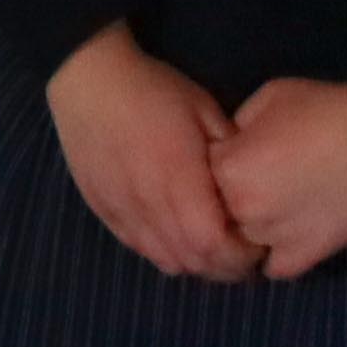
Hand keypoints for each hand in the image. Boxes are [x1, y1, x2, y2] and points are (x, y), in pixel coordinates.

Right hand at [46, 24, 256, 283]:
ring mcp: (123, 211)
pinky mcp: (104, 211)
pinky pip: (140, 248)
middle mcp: (149, 204)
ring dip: (194, 263)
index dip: (239, 256)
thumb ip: (230, 153)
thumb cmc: (154, 89)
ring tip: (211, 249)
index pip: (213, 245)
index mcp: (179, 178)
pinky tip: (176, 235)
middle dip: (224, 267)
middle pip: (192, 261)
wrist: (89, 79)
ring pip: (166, 260)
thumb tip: (250, 185)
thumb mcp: (205, 110)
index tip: (257, 245)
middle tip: (243, 254)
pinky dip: (165, 251)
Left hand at [207, 79, 346, 281]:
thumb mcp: (266, 100)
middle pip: (222, 213)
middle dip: (235, 199)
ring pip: (245, 243)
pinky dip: (278, 255)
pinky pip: (275, 268)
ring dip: (255, 230)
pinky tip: (291, 235)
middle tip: (266, 183)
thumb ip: (238, 128)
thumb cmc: (323, 108)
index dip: (222, 167)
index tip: (243, 159)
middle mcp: (242, 208)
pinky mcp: (307, 254)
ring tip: (283, 208)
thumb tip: (232, 146)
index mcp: (227, 169)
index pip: (202, 176)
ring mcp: (274, 236)